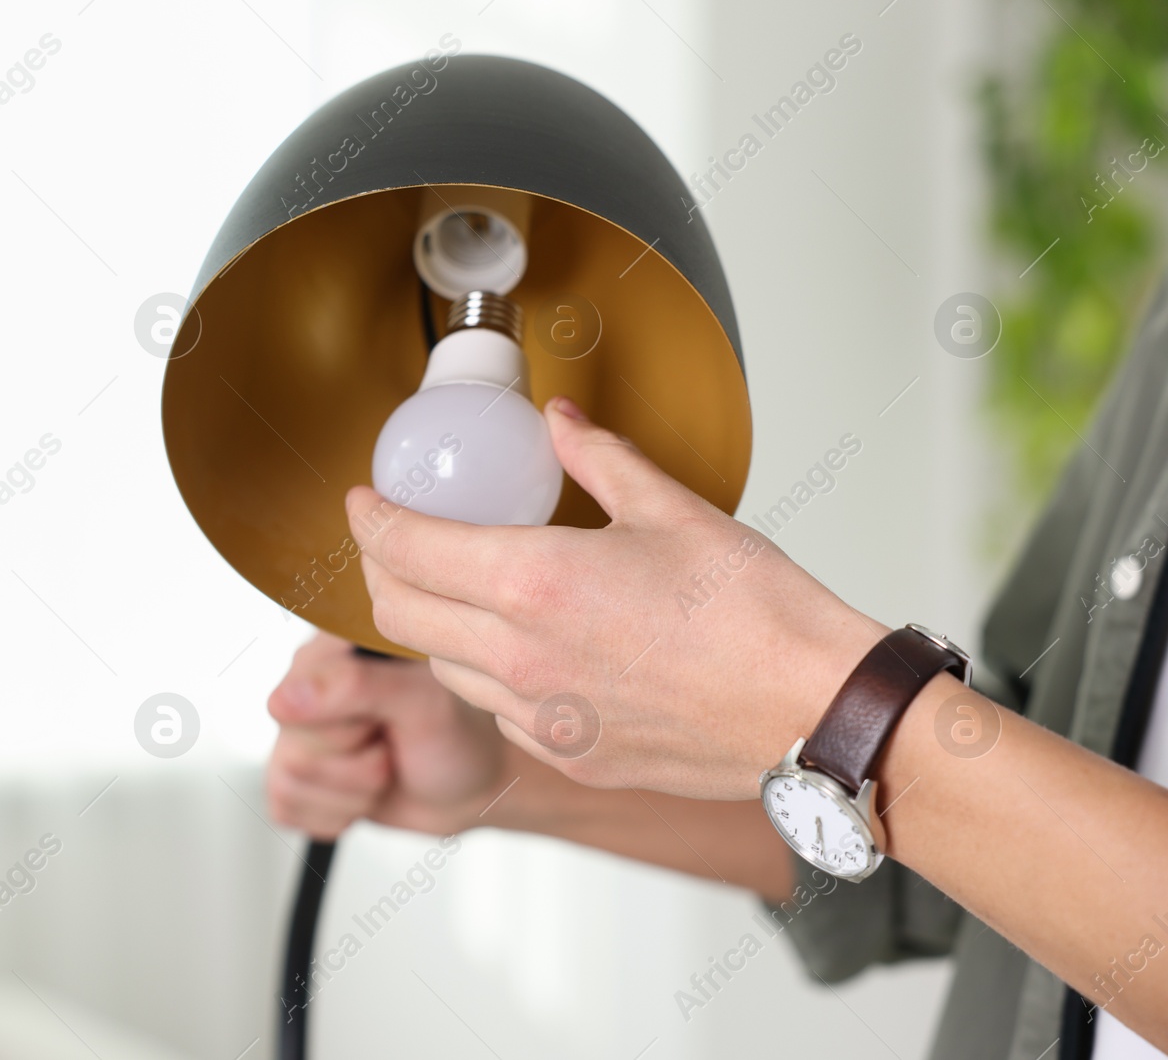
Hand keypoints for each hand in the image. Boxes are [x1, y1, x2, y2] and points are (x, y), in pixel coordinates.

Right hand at [265, 632, 509, 837]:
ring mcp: (298, 733)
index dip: (347, 726)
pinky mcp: (297, 776)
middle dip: (357, 765)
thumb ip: (356, 686)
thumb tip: (283, 700)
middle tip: (392, 745)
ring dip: (354, 792)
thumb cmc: (457, 733)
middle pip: (293, 749)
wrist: (472, 784)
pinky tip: (367, 792)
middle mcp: (307, 686)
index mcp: (331, 650)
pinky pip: (287, 809)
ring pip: (288, 782)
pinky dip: (338, 814)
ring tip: (386, 766)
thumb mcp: (421, 702)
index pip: (294, 699)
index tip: (386, 719)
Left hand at [346, 397, 885, 800]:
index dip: (369, 518)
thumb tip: (561, 420)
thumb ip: (598, 458)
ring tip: (452, 586)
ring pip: (442, 664)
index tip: (364, 500)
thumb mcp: (671, 509)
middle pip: (400, 612)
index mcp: (534, 584)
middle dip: (379, 568)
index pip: (405, 548)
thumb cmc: (754, 612)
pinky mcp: (568, 754)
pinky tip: (515, 645)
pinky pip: (494, 708)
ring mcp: (540, 716)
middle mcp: (520, 658)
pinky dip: (483, 671)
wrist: (810, 708)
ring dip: (430, 621)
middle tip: (392, 538)